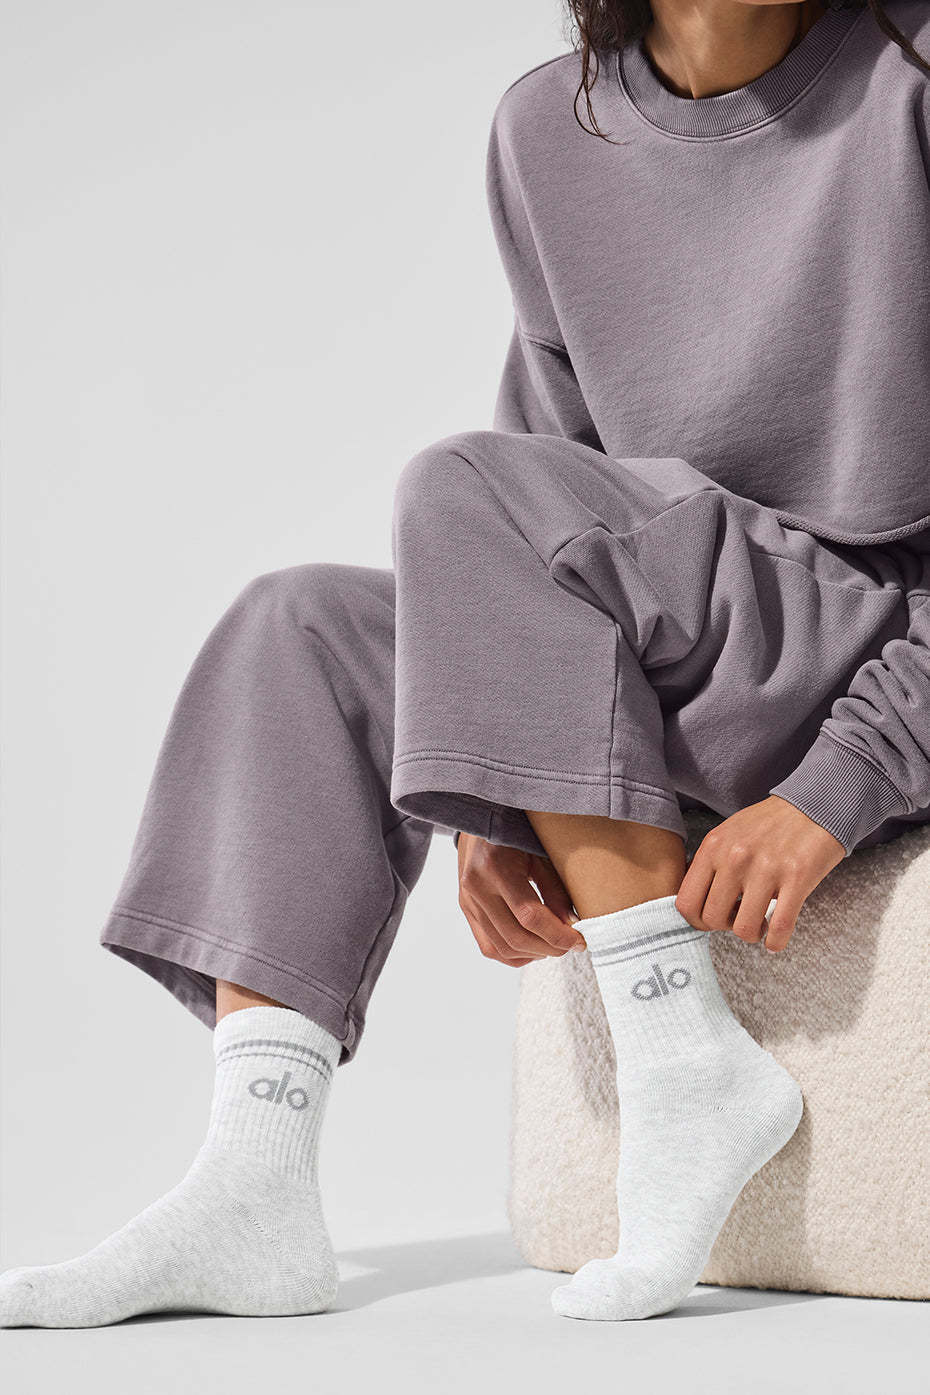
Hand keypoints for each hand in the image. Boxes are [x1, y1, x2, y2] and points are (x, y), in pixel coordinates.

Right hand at [456, 833, 585, 965]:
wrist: (480, 816)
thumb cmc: (514, 831)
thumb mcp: (539, 852)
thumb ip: (554, 889)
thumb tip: (572, 924)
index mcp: (495, 867)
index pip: (529, 916)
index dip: (557, 934)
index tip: (580, 940)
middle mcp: (476, 887)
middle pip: (515, 937)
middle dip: (550, 947)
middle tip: (571, 945)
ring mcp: (467, 900)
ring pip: (501, 948)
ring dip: (533, 954)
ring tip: (554, 946)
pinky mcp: (466, 908)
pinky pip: (488, 946)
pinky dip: (513, 954)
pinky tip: (533, 948)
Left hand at [674, 795, 844, 952]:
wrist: (814, 805)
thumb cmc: (769, 824)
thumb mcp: (728, 834)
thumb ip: (710, 863)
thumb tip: (696, 899)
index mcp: (714, 847)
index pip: (686, 902)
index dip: (697, 920)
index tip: (712, 919)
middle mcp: (735, 858)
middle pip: (713, 919)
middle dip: (725, 927)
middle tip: (739, 918)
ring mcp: (766, 869)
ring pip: (744, 929)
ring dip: (752, 934)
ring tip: (760, 923)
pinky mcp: (797, 879)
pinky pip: (780, 928)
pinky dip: (776, 942)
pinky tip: (776, 938)